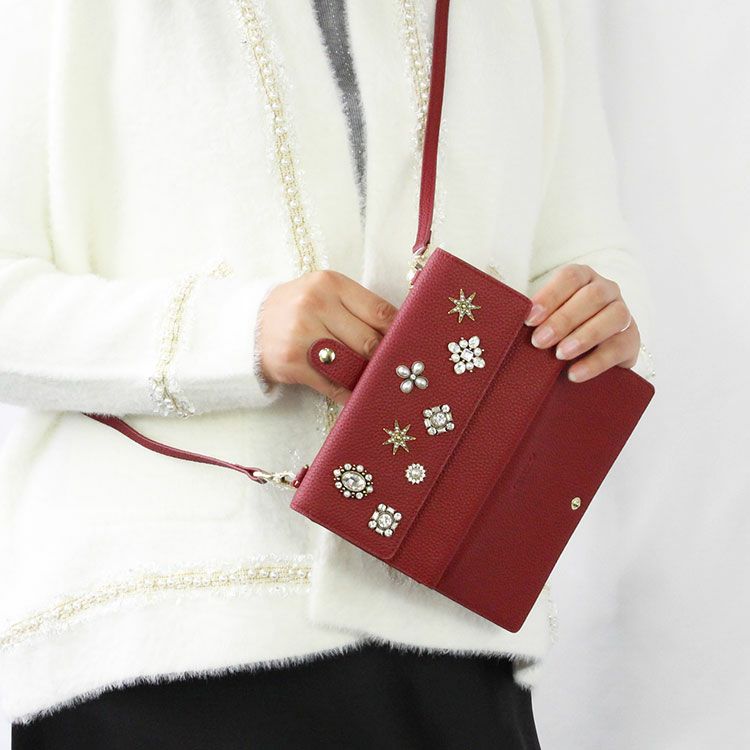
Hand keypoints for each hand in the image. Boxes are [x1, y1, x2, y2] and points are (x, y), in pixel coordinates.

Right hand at [258, 270, 397, 403]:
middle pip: (368, 341)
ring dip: (367, 377)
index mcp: (330, 283)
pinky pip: (333, 385)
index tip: (407, 344)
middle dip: (383, 358)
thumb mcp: (324, 293)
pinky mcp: (292, 362)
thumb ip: (357, 307)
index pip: (379, 311)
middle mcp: (315, 305)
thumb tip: (399, 335)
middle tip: (393, 367)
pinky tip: (357, 395)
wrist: (250, 325)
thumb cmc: (298, 309)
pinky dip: (349, 394)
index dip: (398, 333)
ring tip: (376, 379)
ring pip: (352, 365)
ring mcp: (301, 335)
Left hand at [524, 264, 639, 381]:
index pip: (570, 278)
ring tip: (560, 355)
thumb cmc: (557, 330)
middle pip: (592, 296)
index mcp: (583, 278)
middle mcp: (607, 290)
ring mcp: (623, 313)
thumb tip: (505, 320)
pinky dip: (596, 362)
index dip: (550, 296)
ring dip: (584, 336)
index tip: (529, 319)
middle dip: (564, 319)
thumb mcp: (543, 319)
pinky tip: (574, 373)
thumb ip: (531, 317)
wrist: (590, 352)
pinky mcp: (632, 340)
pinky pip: (620, 347)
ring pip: (613, 317)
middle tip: (539, 341)